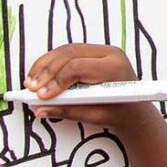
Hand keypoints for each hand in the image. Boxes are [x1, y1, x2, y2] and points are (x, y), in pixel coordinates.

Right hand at [24, 44, 152, 130]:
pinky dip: (52, 63)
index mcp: (114, 68)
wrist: (136, 109)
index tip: (42, 96)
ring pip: (66, 50)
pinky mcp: (94, 52)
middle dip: (47, 71)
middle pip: (69, 54)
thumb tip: (41, 110)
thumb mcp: (95, 116)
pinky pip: (68, 53)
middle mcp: (109, 53)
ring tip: (30, 82)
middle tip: (30, 88)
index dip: (57, 81)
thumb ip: (68, 111)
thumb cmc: (120, 113)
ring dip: (45, 65)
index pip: (78, 67)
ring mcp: (102, 50)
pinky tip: (40, 75)